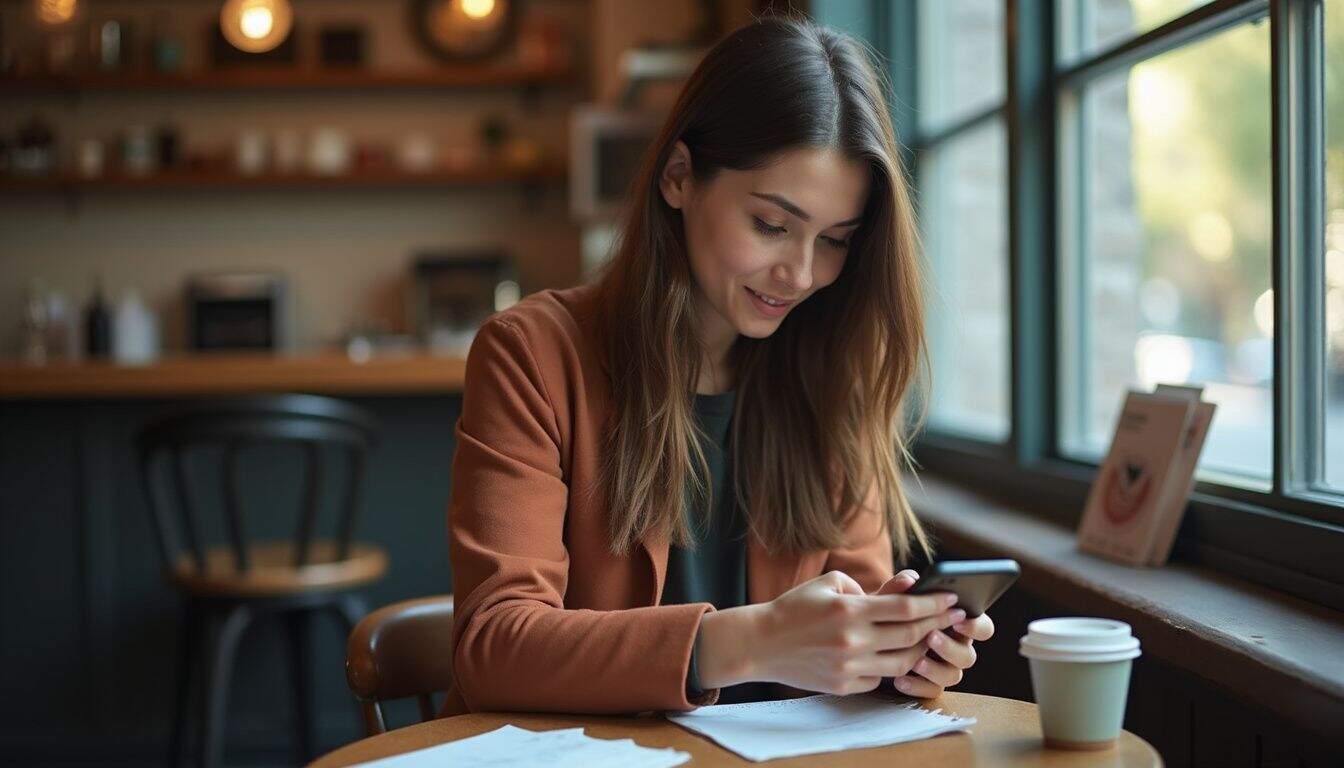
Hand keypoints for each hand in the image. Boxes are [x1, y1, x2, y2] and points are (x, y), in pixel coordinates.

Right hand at [696, 570, 965, 695]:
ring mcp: (849, 667)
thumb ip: (867, 586)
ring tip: (930, 637)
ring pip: (903, 662)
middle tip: (954, 617)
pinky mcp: (844, 685)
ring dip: (921, 649)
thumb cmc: (795, 608)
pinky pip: (880, 677)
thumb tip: (905, 586)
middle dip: (937, 624)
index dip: (934, 603)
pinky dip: (891, 666)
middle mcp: (853, 640)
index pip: (906, 608)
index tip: (952, 599)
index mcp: (850, 609)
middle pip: (911, 635)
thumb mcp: (828, 584)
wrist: (761, 643)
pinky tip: (895, 655)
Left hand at [872, 570, 994, 698]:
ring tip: (915, 661)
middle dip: (951, 648)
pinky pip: (931, 692)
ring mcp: (944, 667)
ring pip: (954, 676)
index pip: (983, 627)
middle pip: (969, 656)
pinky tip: (900, 680)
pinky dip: (917, 686)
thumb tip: (910, 580)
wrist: (868, 636)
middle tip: (931, 637)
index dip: (976, 626)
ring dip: (935, 669)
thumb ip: (900, 588)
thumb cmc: (888, 613)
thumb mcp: (890, 598)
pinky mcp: (928, 684)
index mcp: (957, 624)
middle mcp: (956, 647)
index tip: (959, 618)